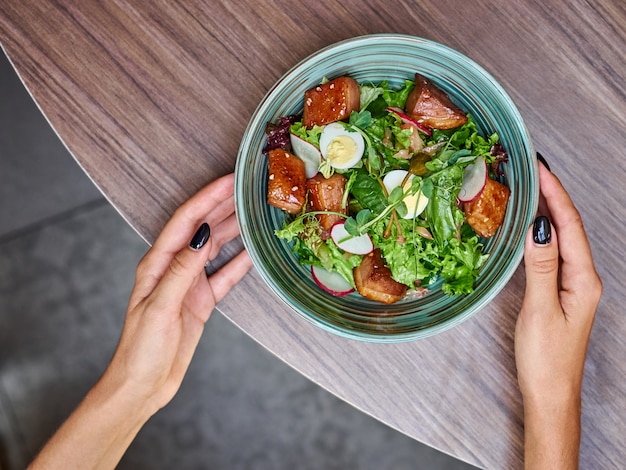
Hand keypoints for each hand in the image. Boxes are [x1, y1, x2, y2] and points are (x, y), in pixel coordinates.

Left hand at [106, 172, 251, 411]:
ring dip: (234, 229)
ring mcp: (189, 284)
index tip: (229, 181)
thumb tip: (202, 236)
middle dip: (224, 205)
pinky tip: (255, 251)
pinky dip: (241, 262)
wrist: (144, 385)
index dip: (208, 198)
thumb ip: (182, 271)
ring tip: (255, 211)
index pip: (186, 221)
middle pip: (203, 228)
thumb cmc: (142, 349)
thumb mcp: (160, 308)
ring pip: (216, 248)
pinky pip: (225, 275)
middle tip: (249, 188)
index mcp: (157, 263)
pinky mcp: (202, 301)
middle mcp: (173, 268)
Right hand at [515, 162, 601, 467]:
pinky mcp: (559, 292)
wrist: (551, 394)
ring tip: (529, 188)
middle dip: (553, 195)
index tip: (540, 168)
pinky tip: (529, 226)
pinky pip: (553, 252)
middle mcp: (582, 278)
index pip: (570, 226)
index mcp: (583, 279)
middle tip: (532, 169)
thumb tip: (540, 226)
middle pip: (570, 227)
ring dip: (548, 211)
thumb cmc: (546, 358)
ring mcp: (572, 284)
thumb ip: (541, 267)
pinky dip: (542, 232)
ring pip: (562, 238)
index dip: (556, 195)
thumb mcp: (541, 310)